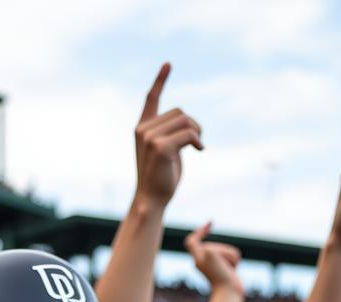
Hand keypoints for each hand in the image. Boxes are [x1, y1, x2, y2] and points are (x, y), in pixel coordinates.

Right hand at [134, 63, 202, 209]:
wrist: (151, 199)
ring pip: (185, 121)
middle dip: (193, 125)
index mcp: (142, 128)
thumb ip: (171, 134)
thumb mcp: (165, 151)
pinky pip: (189, 133)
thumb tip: (190, 127)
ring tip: (197, 147)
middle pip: (180, 111)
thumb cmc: (161, 178)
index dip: (160, 80)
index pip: (151, 99)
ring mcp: (150, 138)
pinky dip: (198, 141)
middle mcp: (143, 129)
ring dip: (197, 132)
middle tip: (197, 142)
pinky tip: (199, 150)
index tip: (168, 64)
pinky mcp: (161, 147)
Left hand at [184, 221, 244, 295]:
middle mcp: (204, 262)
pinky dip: (235, 261)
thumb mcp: (210, 253)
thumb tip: (214, 253)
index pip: (192, 241)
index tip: (210, 224)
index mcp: (197, 258)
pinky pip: (233, 257)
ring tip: (229, 268)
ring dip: (230, 256)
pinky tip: (233, 270)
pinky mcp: (225, 269)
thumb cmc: (219, 275)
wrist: (228, 293)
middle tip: (223, 264)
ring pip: (227, 250)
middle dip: (224, 250)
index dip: (199, 231)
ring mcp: (215, 266)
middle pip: (216, 246)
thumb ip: (210, 246)